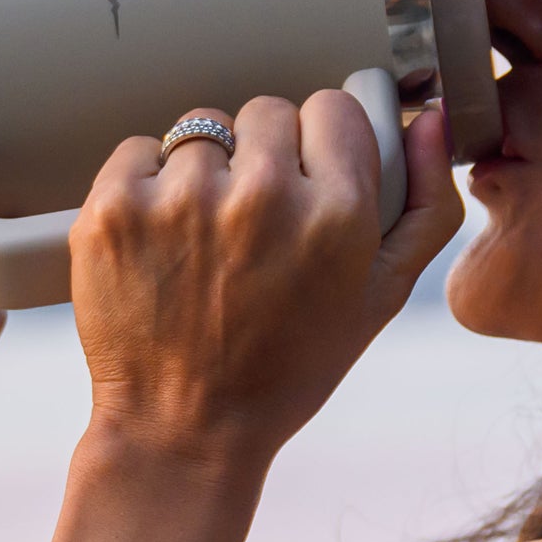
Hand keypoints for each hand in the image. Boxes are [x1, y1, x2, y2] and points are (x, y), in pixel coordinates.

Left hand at [70, 92, 459, 472]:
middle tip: (254, 228)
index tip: (307, 186)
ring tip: (204, 240)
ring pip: (202, 129)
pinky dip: (146, 185)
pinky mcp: (115, 208)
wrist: (181, 432)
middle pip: (267, 112)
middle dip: (263, 158)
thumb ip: (423, 205)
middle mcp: (260, 197)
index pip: (333, 109)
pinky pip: (139, 151)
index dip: (321, 148)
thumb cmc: (285, 370)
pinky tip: (160, 241)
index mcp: (335, 215)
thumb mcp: (379, 299)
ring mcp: (180, 199)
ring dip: (204, 171)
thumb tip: (426, 121)